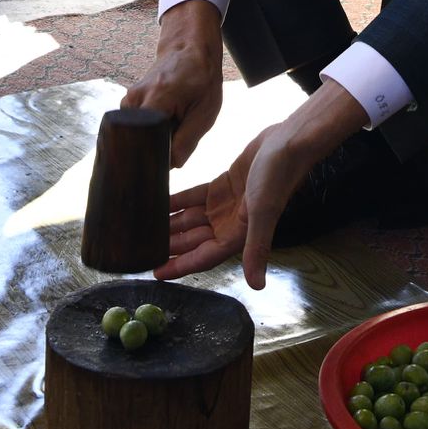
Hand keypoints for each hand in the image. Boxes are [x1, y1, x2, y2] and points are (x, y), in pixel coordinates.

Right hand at [122, 0, 224, 166]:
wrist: (189, 49)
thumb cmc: (201, 79)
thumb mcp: (204, 111)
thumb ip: (187, 141)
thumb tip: (171, 166)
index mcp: (155, 100)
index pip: (143, 142)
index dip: (153, 157)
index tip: (163, 164)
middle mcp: (135, 99)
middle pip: (136, 141)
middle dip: (152, 150)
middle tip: (170, 148)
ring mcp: (128, 99)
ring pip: (136, 134)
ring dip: (152, 138)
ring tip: (170, 130)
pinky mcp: (128, 101)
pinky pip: (135, 126)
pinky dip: (149, 129)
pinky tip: (163, 125)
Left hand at [159, 80, 366, 286]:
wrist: (288, 143)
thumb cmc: (277, 179)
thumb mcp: (262, 214)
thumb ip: (256, 250)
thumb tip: (257, 286)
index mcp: (238, 236)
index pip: (203, 257)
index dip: (179, 266)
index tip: (155, 272)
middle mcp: (230, 224)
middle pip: (193, 240)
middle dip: (169, 245)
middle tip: (139, 247)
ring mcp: (225, 205)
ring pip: (191, 220)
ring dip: (170, 223)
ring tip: (142, 225)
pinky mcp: (223, 186)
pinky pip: (194, 197)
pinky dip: (178, 200)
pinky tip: (158, 201)